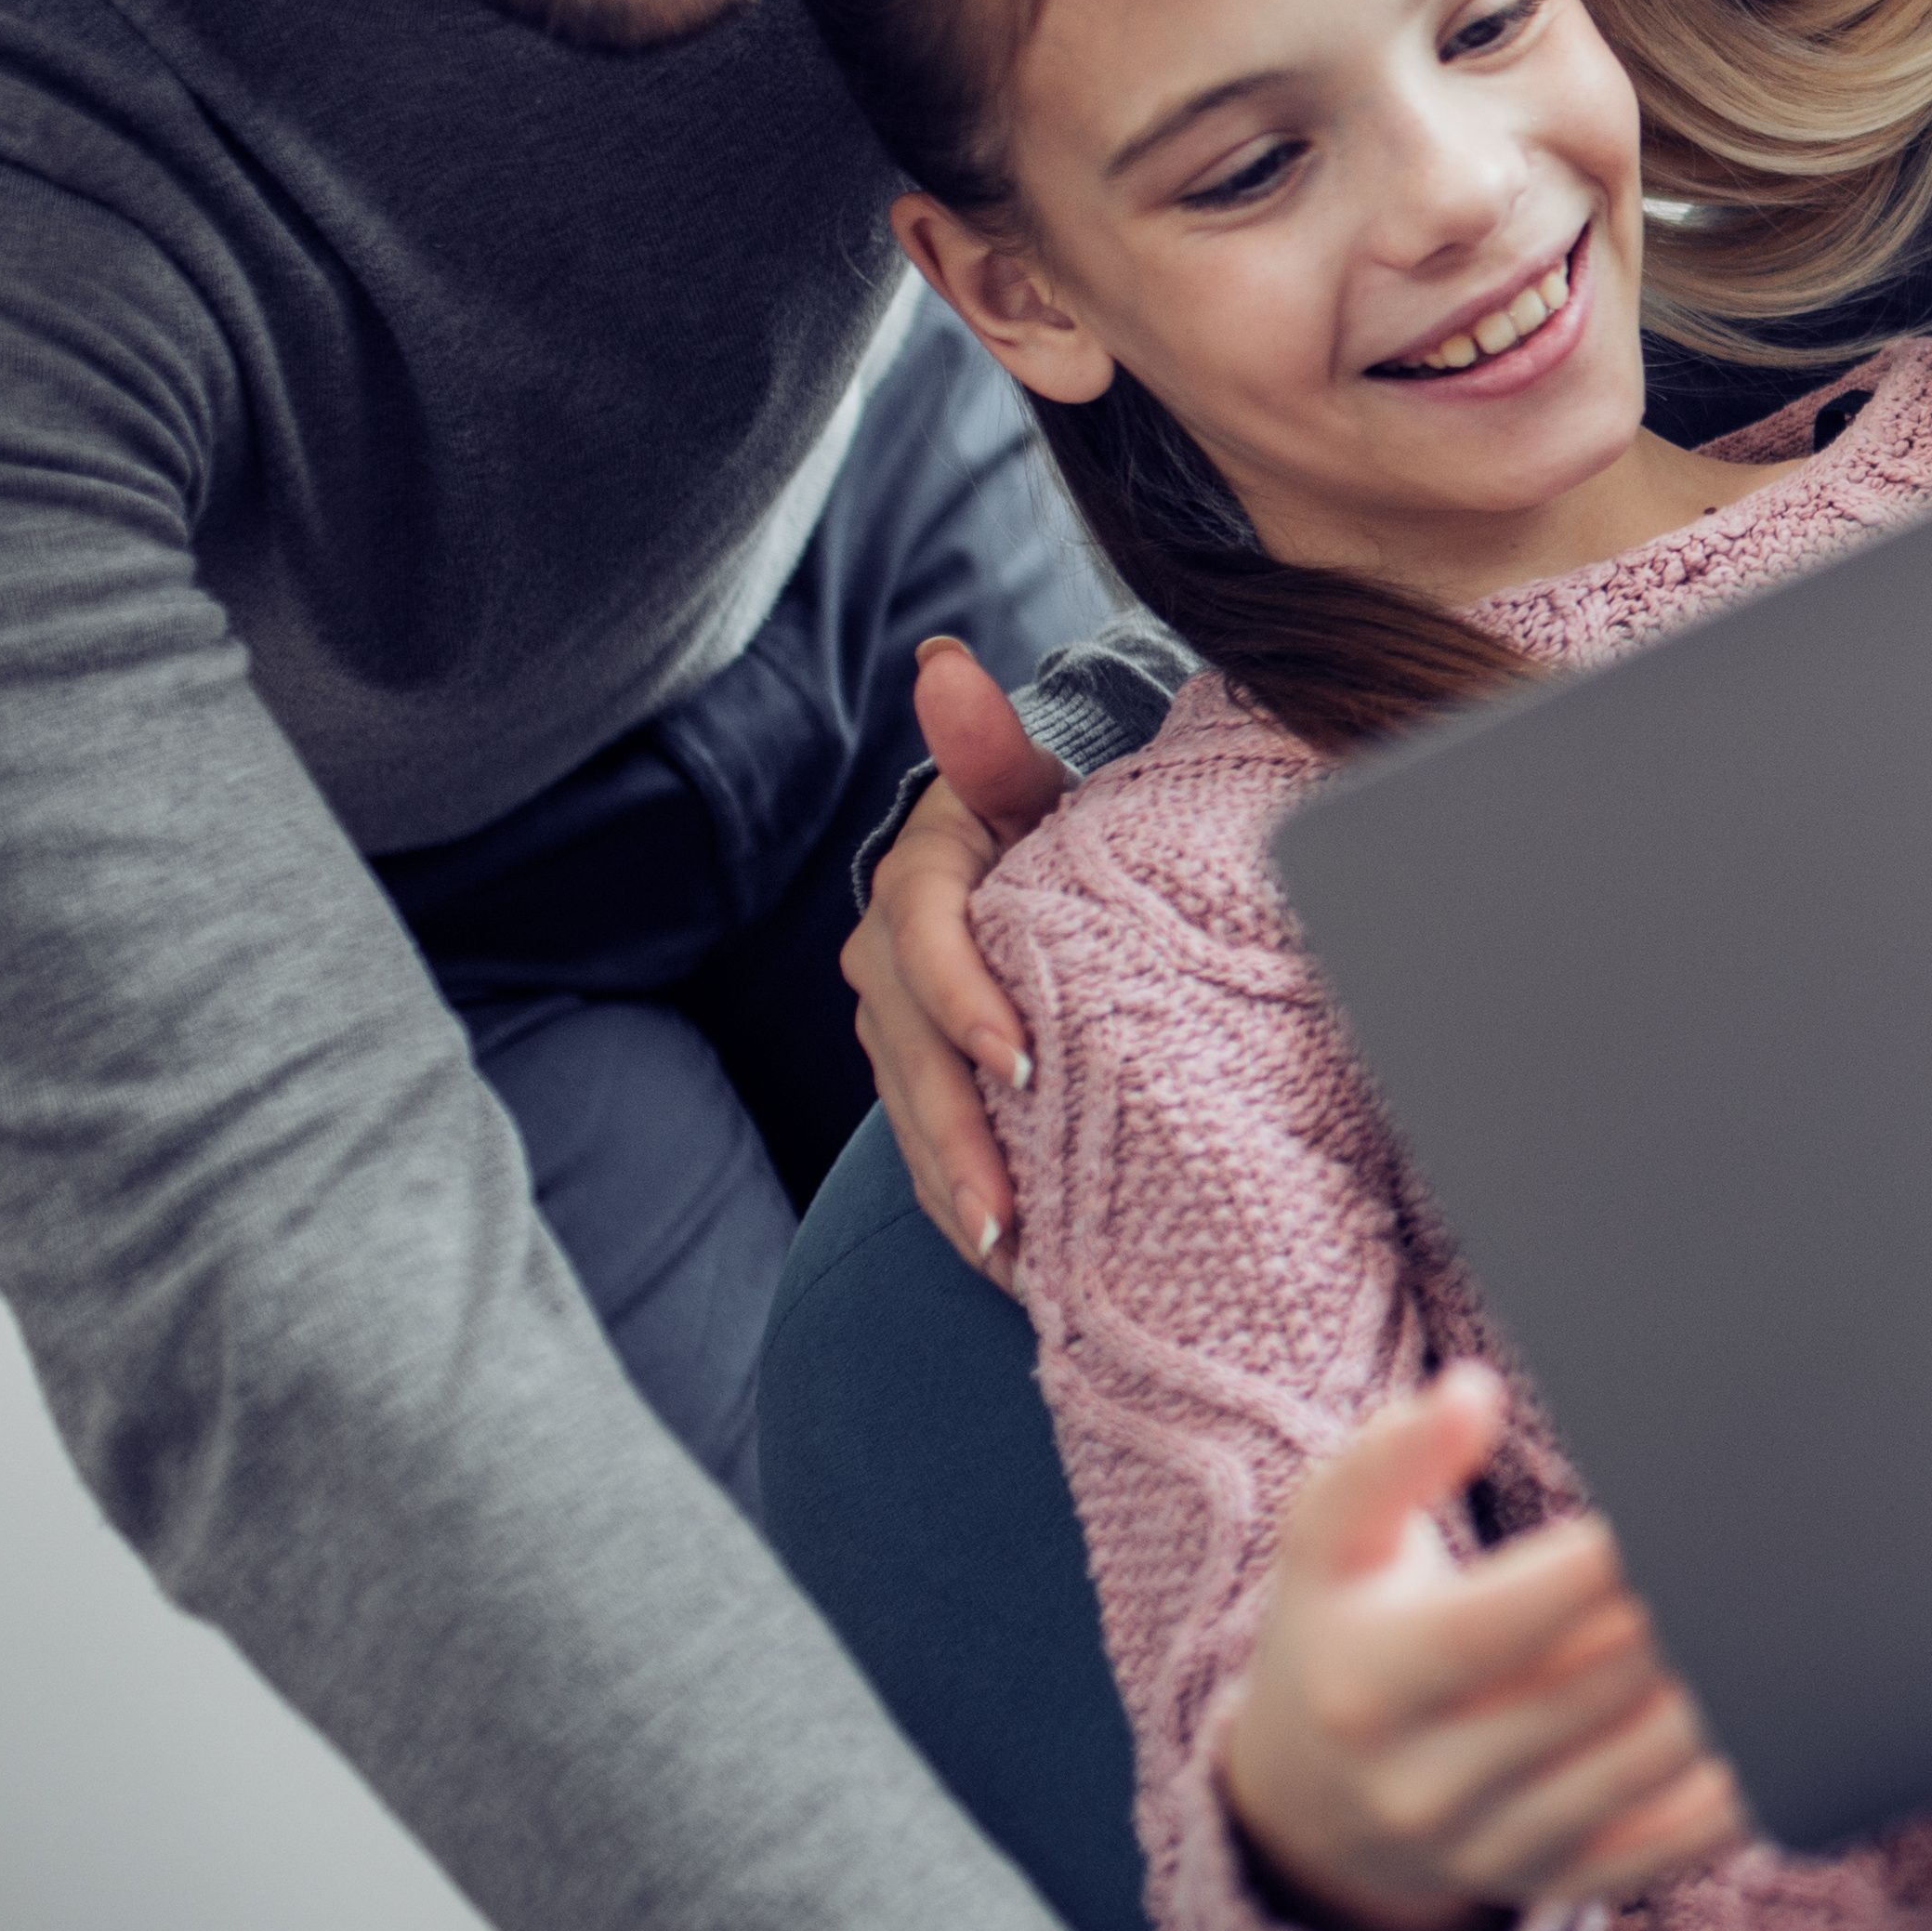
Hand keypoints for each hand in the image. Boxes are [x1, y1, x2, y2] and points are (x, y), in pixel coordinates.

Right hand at [848, 636, 1073, 1269]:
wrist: (1029, 858)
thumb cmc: (1046, 819)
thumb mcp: (1026, 778)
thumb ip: (990, 742)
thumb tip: (941, 664)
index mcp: (915, 886)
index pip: (924, 947)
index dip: (962, 1003)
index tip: (1023, 1057)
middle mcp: (885, 962)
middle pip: (911, 1058)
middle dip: (958, 1134)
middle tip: (1010, 1208)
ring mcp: (892, 1028)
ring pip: (913, 1116)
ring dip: (956, 1188)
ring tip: (1011, 1256)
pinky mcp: (916, 1075)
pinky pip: (930, 1145)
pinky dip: (964, 1202)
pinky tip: (1014, 1267)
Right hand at [1220, 1369, 1752, 1930]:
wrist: (1311, 1798)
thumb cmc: (1342, 1626)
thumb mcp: (1326, 1541)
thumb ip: (1387, 1459)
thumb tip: (1470, 1394)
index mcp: (1365, 1688)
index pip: (1497, 1627)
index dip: (1590, 1571)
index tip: (1675, 1509)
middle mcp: (1425, 1787)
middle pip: (1588, 1693)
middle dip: (1681, 1616)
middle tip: (1774, 1547)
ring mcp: (1495, 1850)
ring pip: (1641, 1769)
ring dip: (1724, 1695)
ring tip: (1795, 1615)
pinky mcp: (1558, 1884)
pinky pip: (1667, 1848)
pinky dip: (1734, 1793)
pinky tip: (1790, 1724)